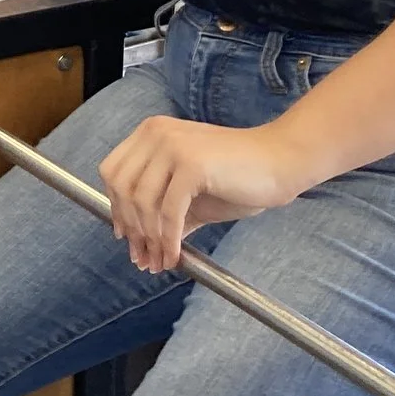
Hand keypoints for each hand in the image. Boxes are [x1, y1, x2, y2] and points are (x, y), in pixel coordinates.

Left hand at [98, 117, 313, 272]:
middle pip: (122, 188)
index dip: (115, 206)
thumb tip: (141, 246)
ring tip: (159, 262)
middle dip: (130, 227)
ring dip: (149, 239)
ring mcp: (172, 146)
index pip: (113, 171)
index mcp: (151, 132)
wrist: (281, 162)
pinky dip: (168, 239)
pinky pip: (169, 211)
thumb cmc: (239, 177)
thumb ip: (164, 210)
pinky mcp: (192, 164)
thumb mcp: (192, 193)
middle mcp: (156, 133)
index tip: (124, 235)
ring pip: (143, 202)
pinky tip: (175, 256)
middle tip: (142, 258)